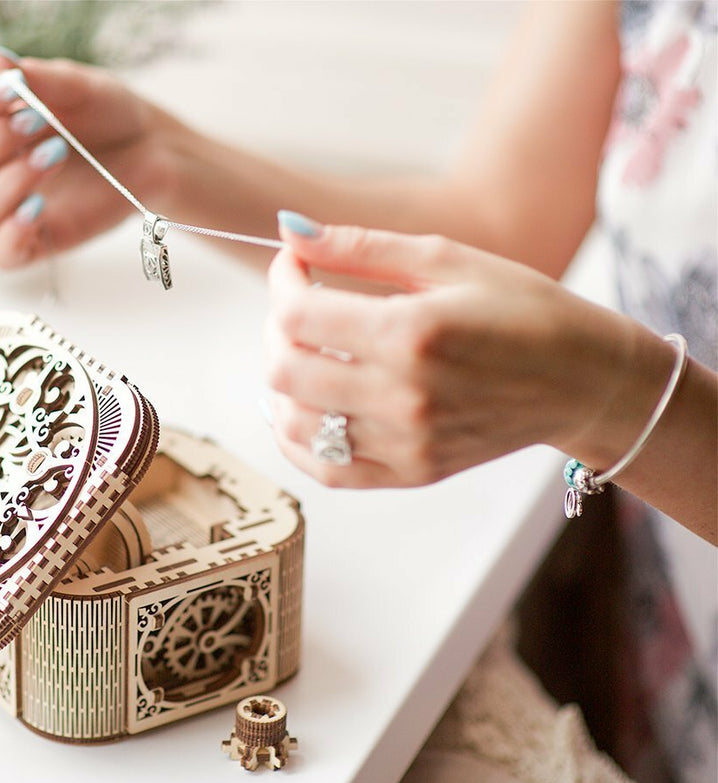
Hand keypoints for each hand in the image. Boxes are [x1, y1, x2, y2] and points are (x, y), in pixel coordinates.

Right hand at [0, 48, 180, 268]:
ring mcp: (11, 209)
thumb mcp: (79, 87)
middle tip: (38, 123)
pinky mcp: (38, 242)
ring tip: (56, 154)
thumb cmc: (107, 113)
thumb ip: (39, 78)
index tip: (10, 89)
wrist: (151, 148)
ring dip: (9, 182)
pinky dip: (12, 235)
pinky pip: (3, 255)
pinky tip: (38, 208)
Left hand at [263, 212, 674, 488]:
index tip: (293, 265)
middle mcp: (404, 396)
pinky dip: (297, 437)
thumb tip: (290, 231)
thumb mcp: (449, 259)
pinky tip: (304, 405)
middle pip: (284, 370)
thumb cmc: (522, 309)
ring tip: (305, 353)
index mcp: (413, 333)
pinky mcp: (411, 474)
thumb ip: (362, 246)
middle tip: (299, 307)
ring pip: (294, 421)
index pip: (298, 314)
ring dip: (282, 382)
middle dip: (275, 329)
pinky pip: (324, 469)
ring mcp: (406, 443)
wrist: (583, 380)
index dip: (281, 281)